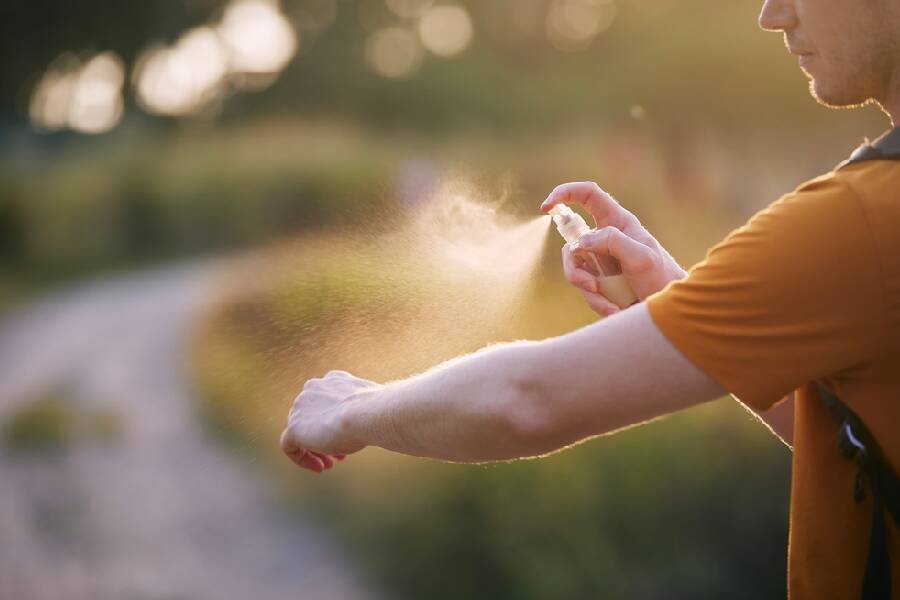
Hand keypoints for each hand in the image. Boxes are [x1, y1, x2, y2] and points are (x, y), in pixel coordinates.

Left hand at [280, 370, 379, 472]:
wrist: (368, 414)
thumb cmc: (376, 412)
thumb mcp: (371, 408)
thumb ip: (363, 411)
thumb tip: (371, 422)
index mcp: (333, 380)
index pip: (327, 401)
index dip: (335, 421)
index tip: (348, 437)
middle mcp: (313, 389)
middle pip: (312, 417)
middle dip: (325, 437)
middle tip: (340, 455)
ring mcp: (300, 407)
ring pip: (302, 432)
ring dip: (316, 450)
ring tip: (331, 464)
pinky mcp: (294, 427)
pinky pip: (289, 446)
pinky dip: (302, 458)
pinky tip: (319, 467)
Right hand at [541, 182, 686, 316]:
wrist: (667, 312)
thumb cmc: (661, 278)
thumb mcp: (641, 257)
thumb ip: (612, 242)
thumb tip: (581, 242)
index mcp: (618, 222)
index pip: (589, 195)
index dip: (566, 193)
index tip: (547, 206)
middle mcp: (605, 238)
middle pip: (572, 242)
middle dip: (574, 267)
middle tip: (591, 284)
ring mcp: (599, 260)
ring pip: (573, 267)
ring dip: (587, 288)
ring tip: (609, 302)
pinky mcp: (598, 279)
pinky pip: (583, 287)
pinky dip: (596, 301)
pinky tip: (615, 308)